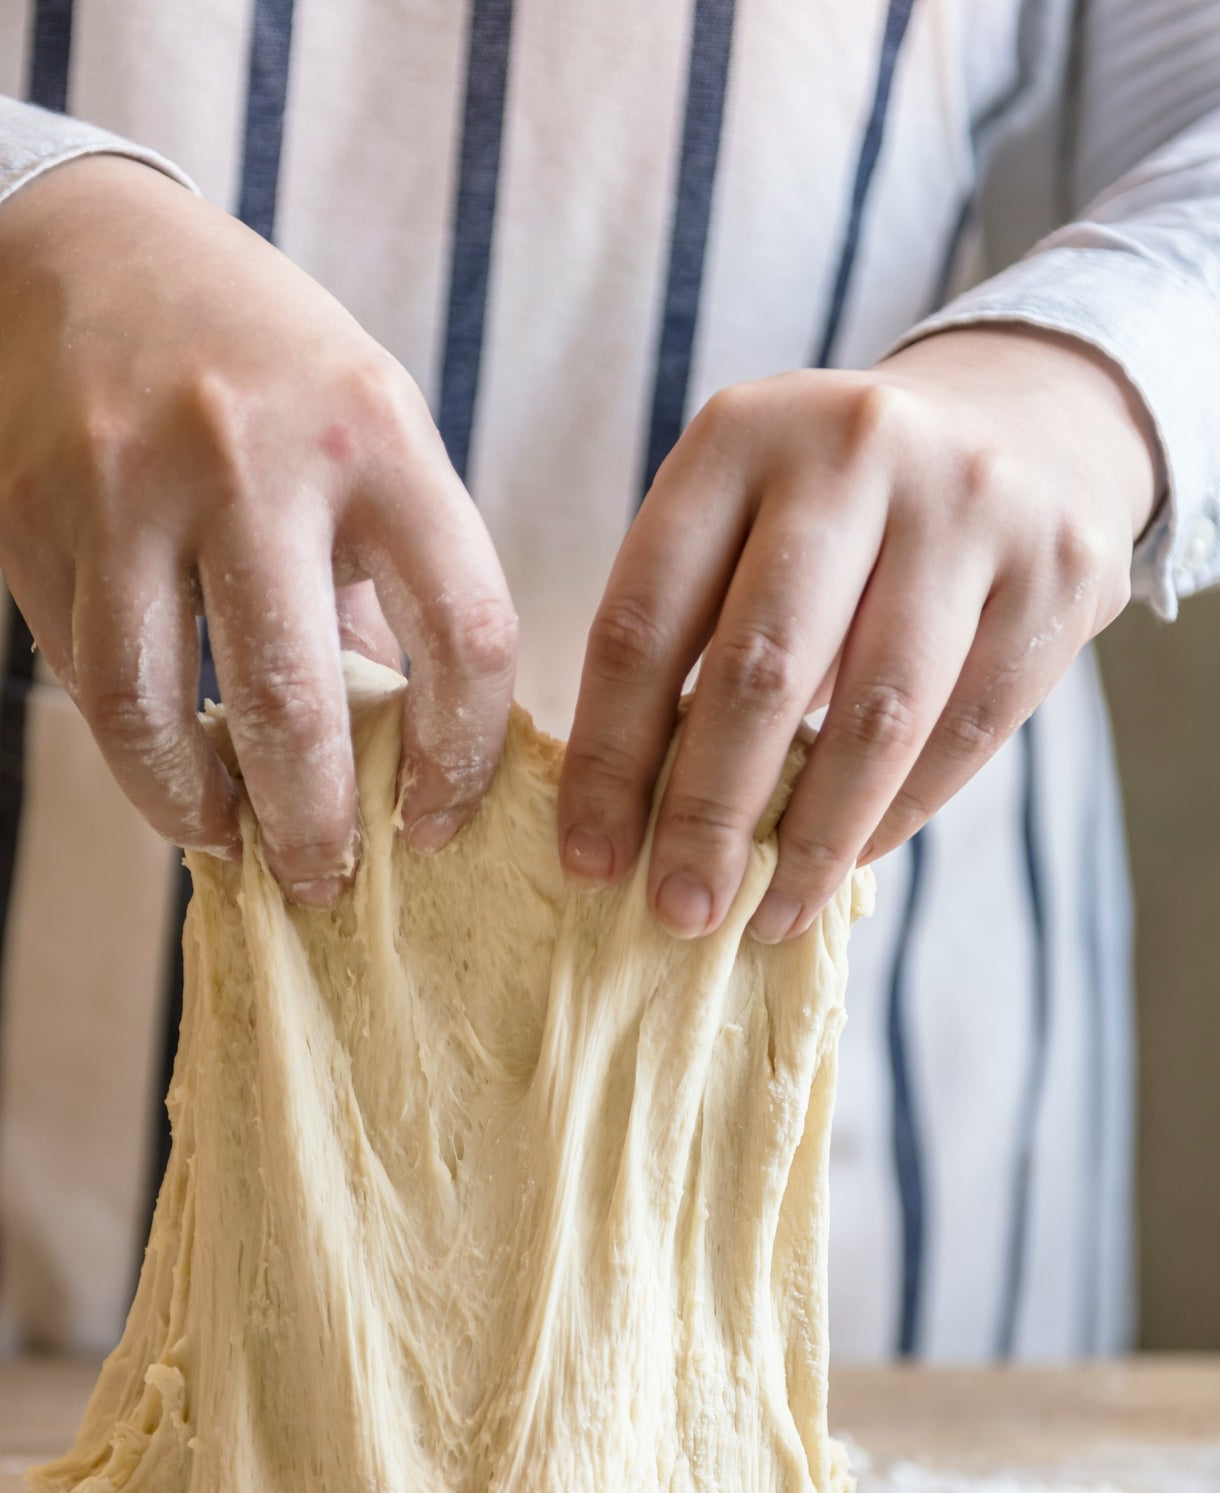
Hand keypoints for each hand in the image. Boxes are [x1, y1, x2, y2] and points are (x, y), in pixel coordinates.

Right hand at [0, 156, 516, 899]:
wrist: (76, 254)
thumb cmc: (262, 378)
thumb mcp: (362, 434)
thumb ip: (390, 584)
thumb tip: (412, 771)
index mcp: (377, 434)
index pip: (464, 636)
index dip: (461, 760)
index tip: (438, 824)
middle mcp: (250, 452)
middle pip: (296, 706)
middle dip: (316, 829)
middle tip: (323, 878)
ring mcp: (124, 479)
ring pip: (155, 712)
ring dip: (197, 810)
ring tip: (228, 837)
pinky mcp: (28, 508)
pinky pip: (83, 673)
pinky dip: (131, 741)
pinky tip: (165, 756)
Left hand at [558, 327, 1158, 939]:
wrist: (1022, 423)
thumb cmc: (834, 511)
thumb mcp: (742, 520)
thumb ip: (683, 638)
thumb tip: (626, 828)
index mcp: (738, 437)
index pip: (644, 622)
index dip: (608, 757)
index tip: (587, 860)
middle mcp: (854, 450)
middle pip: (761, 670)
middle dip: (709, 814)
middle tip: (679, 912)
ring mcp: (968, 502)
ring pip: (875, 714)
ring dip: (813, 840)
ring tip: (767, 916)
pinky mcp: (1058, 564)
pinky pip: (965, 729)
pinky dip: (898, 813)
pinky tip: (851, 862)